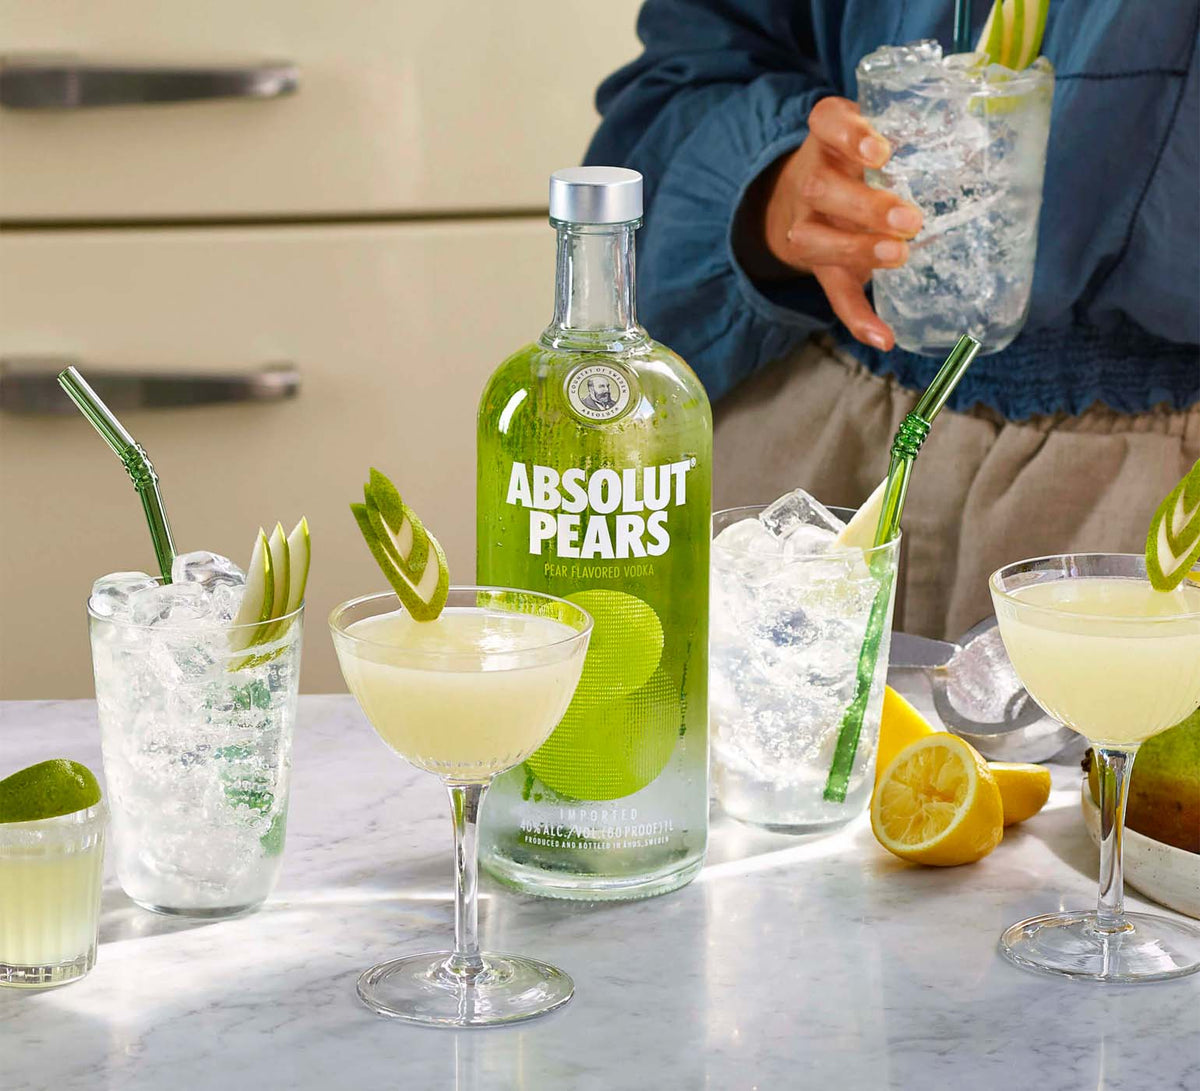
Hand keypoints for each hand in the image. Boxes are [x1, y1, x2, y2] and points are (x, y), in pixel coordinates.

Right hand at [740, 96, 922, 351]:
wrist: (798, 202)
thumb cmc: (855, 164)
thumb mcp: (871, 138)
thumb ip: (914, 140)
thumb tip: (988, 148)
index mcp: (828, 139)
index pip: (826, 123)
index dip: (849, 135)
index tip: (880, 153)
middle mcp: (809, 180)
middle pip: (820, 188)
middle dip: (864, 205)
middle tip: (909, 219)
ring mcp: (806, 224)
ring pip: (814, 240)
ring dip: (856, 250)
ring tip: (897, 255)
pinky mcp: (815, 266)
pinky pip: (832, 293)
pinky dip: (857, 317)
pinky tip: (883, 336)